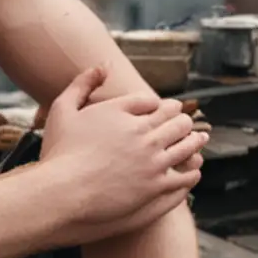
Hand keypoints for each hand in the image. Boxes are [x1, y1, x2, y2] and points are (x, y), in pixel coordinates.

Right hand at [40, 65, 205, 228]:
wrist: (62, 192)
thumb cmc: (59, 152)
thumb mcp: (62, 110)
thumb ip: (81, 84)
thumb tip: (102, 66)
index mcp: (123, 113)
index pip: (154, 102)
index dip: (161, 105)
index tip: (164, 108)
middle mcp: (143, 133)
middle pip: (176, 120)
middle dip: (181, 119)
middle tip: (185, 122)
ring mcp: (153, 160)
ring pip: (187, 145)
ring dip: (194, 140)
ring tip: (198, 140)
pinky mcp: (156, 185)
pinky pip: (186, 175)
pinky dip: (192, 170)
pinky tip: (192, 170)